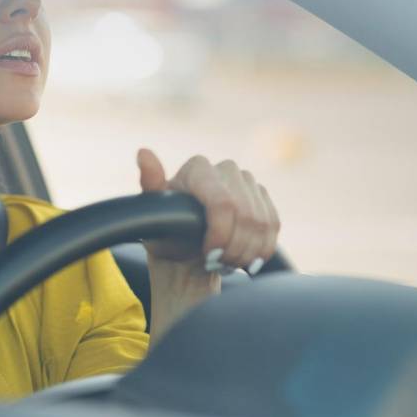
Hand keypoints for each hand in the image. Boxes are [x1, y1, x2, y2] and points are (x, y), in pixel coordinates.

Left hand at [137, 148, 279, 274]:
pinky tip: (244, 260)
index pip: (224, 203)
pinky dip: (261, 249)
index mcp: (198, 168)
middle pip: (247, 215)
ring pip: (263, 223)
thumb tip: (143, 153)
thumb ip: (150, 184)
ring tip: (227, 263)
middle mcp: (226, 168)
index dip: (222, 234)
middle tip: (217, 264)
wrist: (186, 251)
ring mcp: (247, 181)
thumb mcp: (153, 216)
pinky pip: (273, 226)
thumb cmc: (166, 234)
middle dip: (234, 249)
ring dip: (247, 252)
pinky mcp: (262, 197)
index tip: (209, 256)